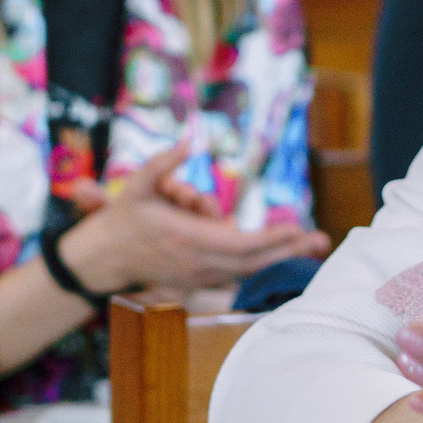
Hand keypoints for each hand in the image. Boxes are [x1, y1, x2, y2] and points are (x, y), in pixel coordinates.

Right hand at [61, 147, 328, 292]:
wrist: (102, 261)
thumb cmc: (122, 220)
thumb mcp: (138, 185)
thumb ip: (164, 163)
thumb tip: (189, 140)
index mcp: (186, 238)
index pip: (239, 242)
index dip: (271, 239)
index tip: (296, 230)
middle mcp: (198, 262)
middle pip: (253, 261)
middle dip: (289, 251)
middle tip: (321, 240)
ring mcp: (199, 276)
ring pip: (248, 270)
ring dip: (279, 258)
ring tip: (311, 244)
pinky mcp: (198, 283)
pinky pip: (236, 274)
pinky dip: (259, 264)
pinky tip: (282, 252)